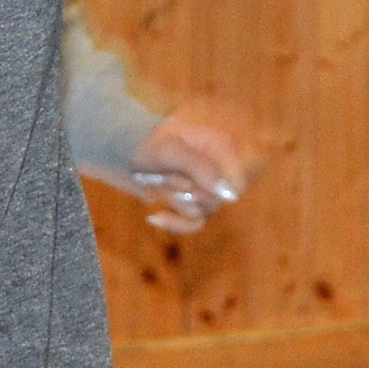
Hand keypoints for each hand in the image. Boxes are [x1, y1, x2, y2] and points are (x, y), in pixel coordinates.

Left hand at [119, 102, 257, 234]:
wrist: (131, 149)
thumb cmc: (152, 143)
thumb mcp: (170, 150)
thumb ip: (200, 167)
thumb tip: (230, 195)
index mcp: (220, 148)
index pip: (237, 185)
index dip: (217, 194)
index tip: (192, 190)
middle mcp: (218, 169)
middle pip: (216, 201)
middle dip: (185, 193)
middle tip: (164, 175)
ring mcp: (207, 188)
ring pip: (201, 212)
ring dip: (174, 200)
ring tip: (158, 181)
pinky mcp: (194, 203)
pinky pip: (193, 224)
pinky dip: (173, 222)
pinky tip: (153, 216)